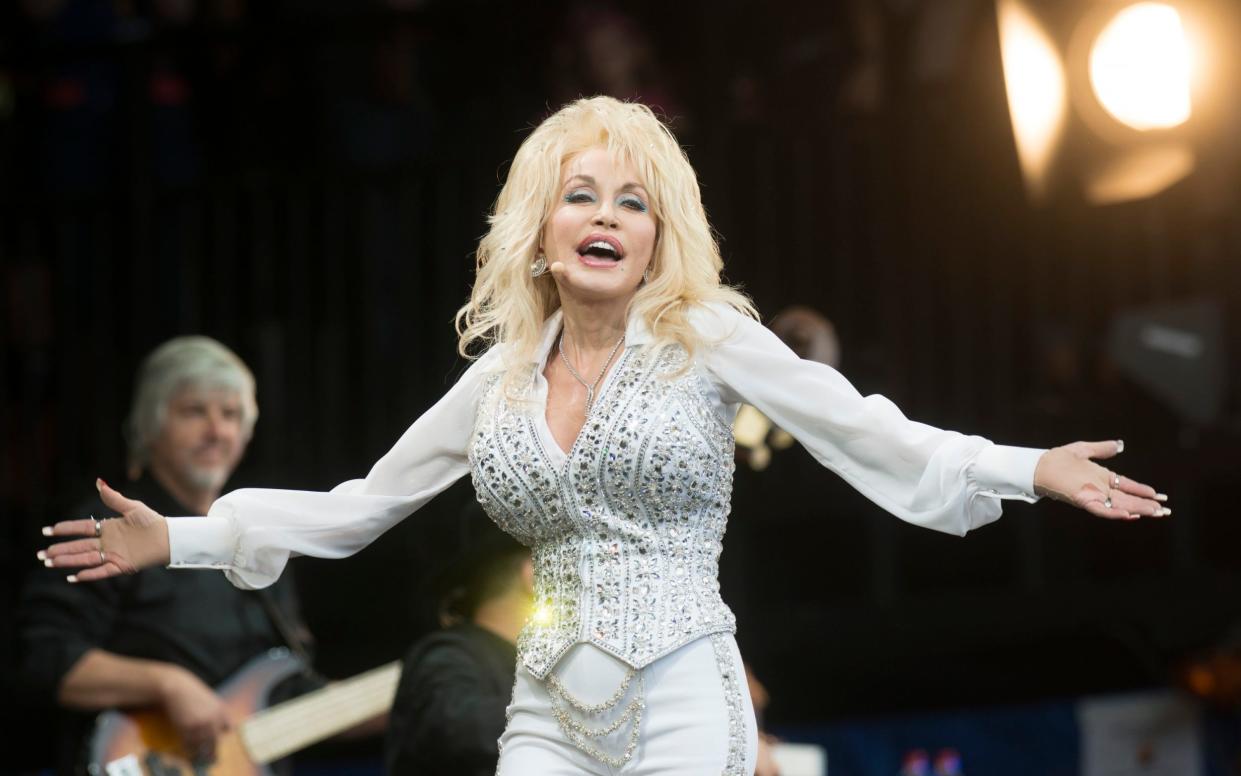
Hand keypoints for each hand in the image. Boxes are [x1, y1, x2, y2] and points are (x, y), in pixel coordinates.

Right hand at [38, 479, 170, 581]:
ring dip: (68, 561)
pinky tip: (73, 577)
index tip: (47, 531)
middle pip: (79, 546)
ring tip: (50, 563)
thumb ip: (114, 498)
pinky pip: (102, 571)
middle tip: (41, 553)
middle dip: (60, 549)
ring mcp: (113, 555)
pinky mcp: (122, 566)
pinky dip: (89, 574)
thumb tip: (98, 482)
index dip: (65, 530)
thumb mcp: (133, 508)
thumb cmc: (153, 521)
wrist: (170, 537)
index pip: (82, 528)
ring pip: (86, 558)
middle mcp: (107, 542)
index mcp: (108, 528)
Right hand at [157, 666, 231, 761]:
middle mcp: (214, 719)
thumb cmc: (192, 692)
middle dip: (212, 752)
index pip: (227, 729)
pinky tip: (188, 751)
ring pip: (202, 745)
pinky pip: (190, 744)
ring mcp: (201, 724)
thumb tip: (227, 729)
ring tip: (199, 757)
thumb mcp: (211, 699)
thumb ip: (218, 713)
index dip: (221, 737)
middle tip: (210, 758)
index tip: (217, 744)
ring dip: (200, 753)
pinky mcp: (187, 728)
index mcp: (221, 711)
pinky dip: (189, 750)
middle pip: (215, 741)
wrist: (176, 687)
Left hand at [1033, 440, 1168, 519]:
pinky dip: (1115, 513)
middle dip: (1147, 504)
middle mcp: (1100, 488)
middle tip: (1166, 511)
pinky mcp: (1083, 499)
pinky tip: (1129, 515)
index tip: (1159, 495)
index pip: (1127, 485)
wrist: (1038, 465)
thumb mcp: (1083, 449)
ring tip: (1156, 513)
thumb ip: (1102, 448)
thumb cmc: (1058, 459)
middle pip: (1128, 498)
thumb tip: (1120, 445)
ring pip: (1120, 505)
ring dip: (1138, 509)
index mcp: (1102, 477)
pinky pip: (1101, 509)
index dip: (1143, 490)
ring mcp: (1092, 494)